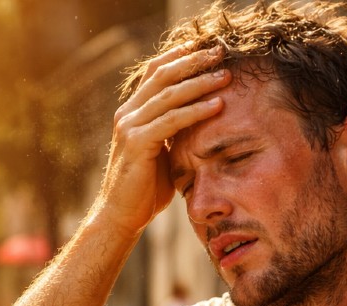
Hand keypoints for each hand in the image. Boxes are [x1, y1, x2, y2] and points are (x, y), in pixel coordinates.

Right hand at [90, 44, 231, 233]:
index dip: (180, 55)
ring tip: (226, 75)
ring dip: (200, 82)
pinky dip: (196, 111)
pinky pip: (172, 120)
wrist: (120, 216)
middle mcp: (127, 114)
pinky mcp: (137, 143)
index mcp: (132, 112)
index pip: (155, 72)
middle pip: (162, 74)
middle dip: (193, 60)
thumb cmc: (143, 189)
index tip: (207, 46)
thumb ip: (172, 133)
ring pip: (169, 94)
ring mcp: (129, 126)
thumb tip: (197, 122)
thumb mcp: (160, 153)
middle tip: (220, 51)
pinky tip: (218, 106)